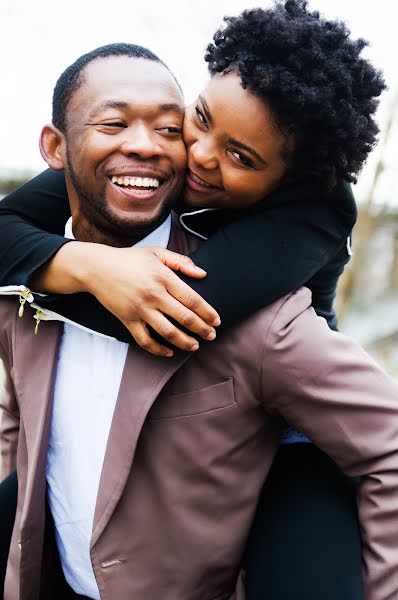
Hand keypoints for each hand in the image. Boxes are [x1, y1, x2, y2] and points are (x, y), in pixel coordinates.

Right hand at [80, 245, 219, 355]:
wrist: (96, 268)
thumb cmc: (129, 259)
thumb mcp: (156, 253)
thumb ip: (181, 262)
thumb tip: (202, 274)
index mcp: (163, 277)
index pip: (192, 299)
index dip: (207, 312)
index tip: (217, 320)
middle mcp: (153, 294)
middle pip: (184, 317)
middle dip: (201, 329)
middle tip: (212, 335)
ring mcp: (139, 309)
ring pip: (167, 332)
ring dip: (184, 342)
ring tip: (195, 345)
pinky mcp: (127, 319)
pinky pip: (145, 340)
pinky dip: (158, 349)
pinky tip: (169, 352)